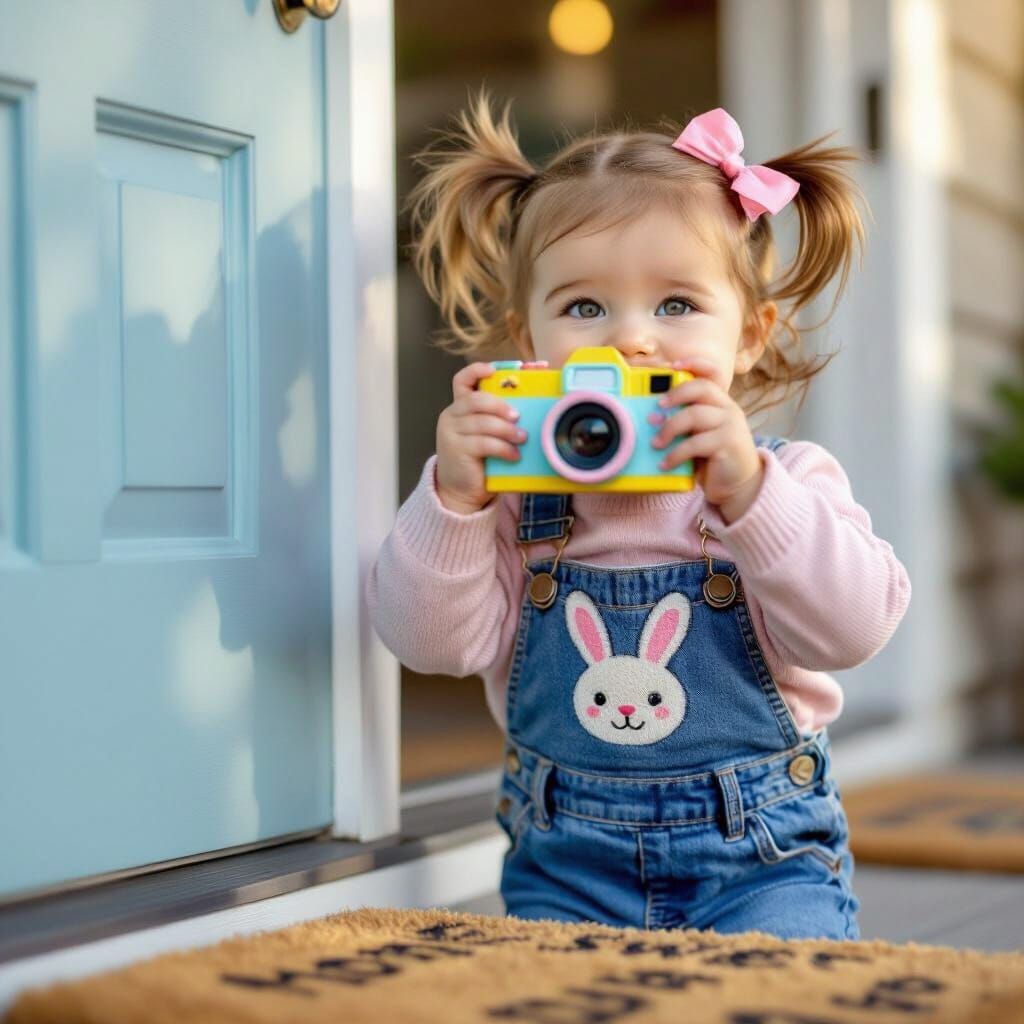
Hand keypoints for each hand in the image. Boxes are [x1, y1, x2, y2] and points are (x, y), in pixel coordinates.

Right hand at [435, 362, 526, 514]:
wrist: (460, 491)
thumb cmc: (479, 460)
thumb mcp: (487, 434)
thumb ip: (498, 418)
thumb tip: (530, 406)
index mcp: (459, 407)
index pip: (462, 380)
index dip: (477, 370)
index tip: (495, 370)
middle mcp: (451, 416)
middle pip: (476, 400)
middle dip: (500, 406)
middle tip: (518, 417)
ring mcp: (451, 433)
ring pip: (483, 423)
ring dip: (507, 430)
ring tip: (522, 438)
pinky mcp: (456, 450)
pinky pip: (484, 443)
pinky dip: (503, 448)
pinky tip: (514, 455)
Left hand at [650, 357, 763, 522]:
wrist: (738, 487)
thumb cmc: (713, 459)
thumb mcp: (699, 436)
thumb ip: (684, 424)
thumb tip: (653, 417)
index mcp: (721, 403)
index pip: (713, 374)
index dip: (694, 364)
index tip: (672, 366)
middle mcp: (729, 409)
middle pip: (701, 388)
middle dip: (675, 394)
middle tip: (657, 408)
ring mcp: (731, 426)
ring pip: (694, 415)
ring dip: (669, 429)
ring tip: (655, 443)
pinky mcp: (728, 445)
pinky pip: (695, 444)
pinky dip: (675, 454)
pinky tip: (665, 464)